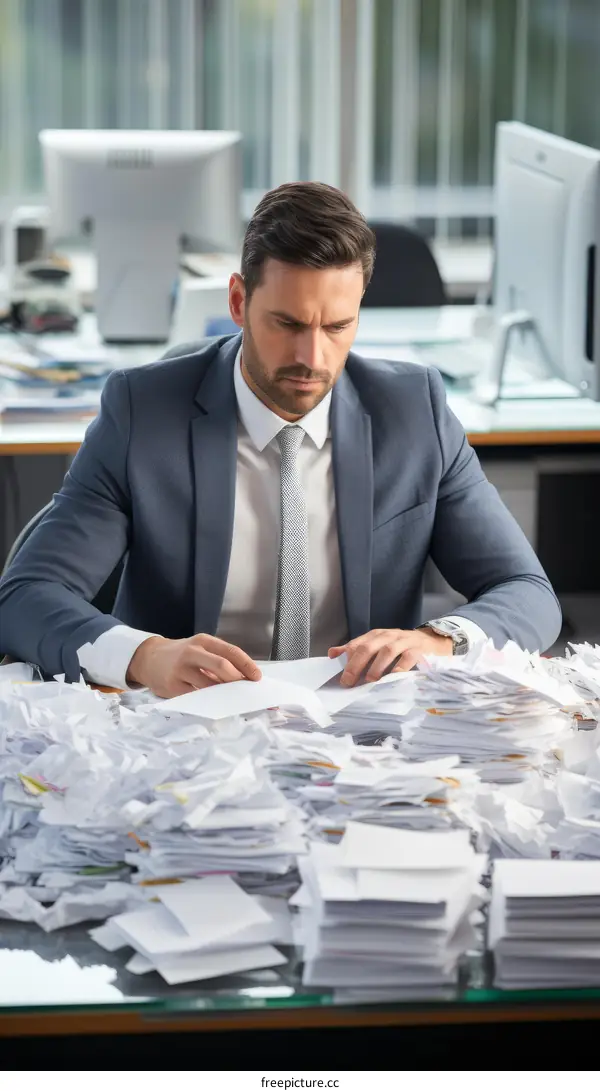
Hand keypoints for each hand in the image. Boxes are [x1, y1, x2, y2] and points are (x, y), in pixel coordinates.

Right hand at [126, 633, 261, 697]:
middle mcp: (192, 652)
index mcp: (203, 641)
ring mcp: (181, 669)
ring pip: (209, 685)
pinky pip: (196, 697)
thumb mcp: (199, 649)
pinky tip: (213, 704)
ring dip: (224, 695)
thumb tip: (244, 678)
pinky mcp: (172, 686)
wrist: (148, 658)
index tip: (257, 677)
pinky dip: (208, 702)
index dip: (247, 665)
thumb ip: (219, 659)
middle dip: (237, 680)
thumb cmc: (181, 656)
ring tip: (232, 700)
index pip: (231, 651)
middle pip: (222, 666)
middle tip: (246, 691)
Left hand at [328, 627, 452, 686]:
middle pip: (369, 647)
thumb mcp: (378, 646)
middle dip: (357, 664)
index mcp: (376, 636)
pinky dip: (400, 667)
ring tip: (370, 680)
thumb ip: (356, 650)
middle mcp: (388, 636)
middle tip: (349, 681)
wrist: (433, 642)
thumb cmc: (402, 647)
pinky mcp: (418, 649)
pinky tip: (394, 677)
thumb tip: (332, 653)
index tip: (340, 676)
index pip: (358, 644)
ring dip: (377, 666)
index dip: (347, 658)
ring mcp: (404, 641)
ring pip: (387, 650)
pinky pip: (408, 656)